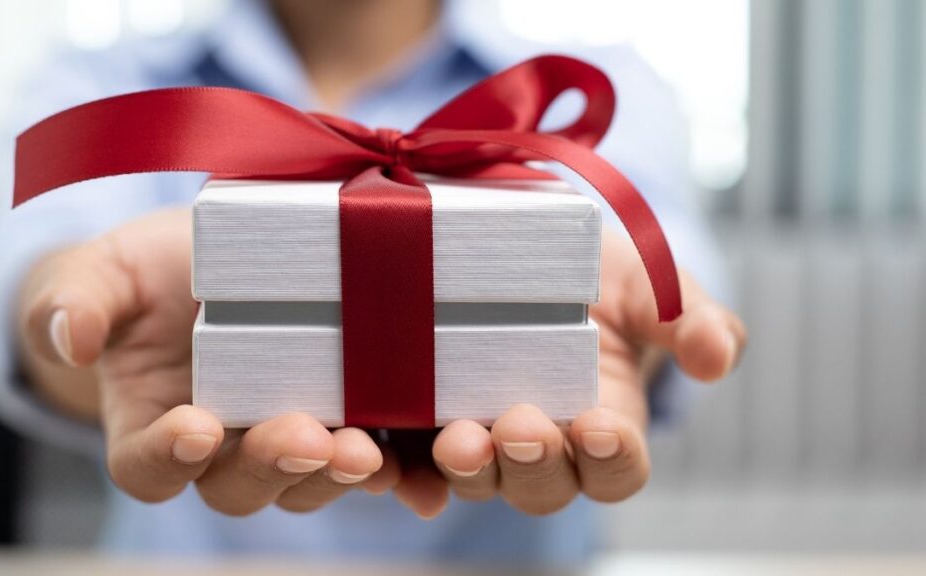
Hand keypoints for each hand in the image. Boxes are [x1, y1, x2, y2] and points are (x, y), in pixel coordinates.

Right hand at [18, 208, 395, 512]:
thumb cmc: (146, 273)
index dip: (168, 457)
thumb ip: (75, 300)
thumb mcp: (104, 271)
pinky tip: (419, 471)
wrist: (209, 264)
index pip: (147, 464)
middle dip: (274, 466)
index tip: (196, 427)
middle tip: (308, 438)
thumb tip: (70, 336)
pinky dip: (397, 471)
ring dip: (338, 472)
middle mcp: (222, 444)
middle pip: (240, 484)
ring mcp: (284, 434)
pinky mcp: (343, 416)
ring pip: (308, 478)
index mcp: (151, 422)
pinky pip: (369, 456)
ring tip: (368, 451)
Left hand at [397, 230, 746, 516]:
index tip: (601, 425)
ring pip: (475, 477)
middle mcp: (542, 443)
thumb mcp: (650, 283)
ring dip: (466, 469)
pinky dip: (401, 467)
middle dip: (532, 464)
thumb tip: (718, 356)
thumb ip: (693, 317)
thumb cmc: (599, 271)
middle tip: (520, 427)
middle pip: (541, 485)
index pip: (617, 468)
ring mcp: (479, 432)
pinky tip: (387, 457)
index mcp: (604, 425)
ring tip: (458, 439)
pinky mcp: (422, 415)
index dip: (612, 458)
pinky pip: (410, 456)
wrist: (527, 246)